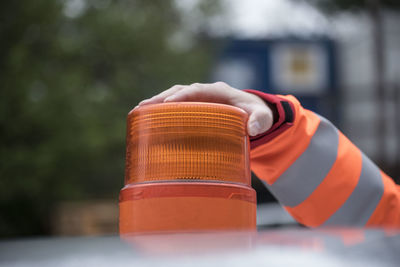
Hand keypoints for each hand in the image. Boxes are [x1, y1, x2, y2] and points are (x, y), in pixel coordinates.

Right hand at [137, 82, 273, 135]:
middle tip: (143, 107)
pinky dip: (162, 111)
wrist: (254, 114)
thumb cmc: (257, 115)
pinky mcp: (195, 109)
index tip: (167, 104)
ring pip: (174, 97)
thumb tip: (251, 128)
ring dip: (157, 103)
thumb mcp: (263, 117)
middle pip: (179, 90)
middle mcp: (206, 93)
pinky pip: (176, 107)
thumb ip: (261, 121)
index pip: (196, 90)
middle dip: (161, 98)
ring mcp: (199, 100)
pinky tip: (149, 121)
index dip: (182, 95)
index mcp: (218, 91)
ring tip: (138, 112)